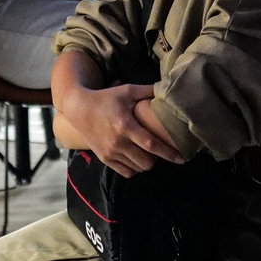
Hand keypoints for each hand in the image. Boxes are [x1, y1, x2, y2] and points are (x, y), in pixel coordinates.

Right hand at [64, 83, 183, 176]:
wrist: (78, 109)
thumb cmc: (105, 98)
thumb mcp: (127, 91)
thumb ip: (147, 91)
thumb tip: (168, 88)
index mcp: (126, 125)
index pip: (152, 144)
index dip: (168, 153)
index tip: (182, 158)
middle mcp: (118, 142)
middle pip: (146, 162)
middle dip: (158, 159)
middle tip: (160, 150)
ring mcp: (110, 152)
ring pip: (137, 168)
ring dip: (146, 163)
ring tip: (148, 154)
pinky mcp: (104, 158)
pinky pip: (125, 172)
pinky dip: (134, 168)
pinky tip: (136, 159)